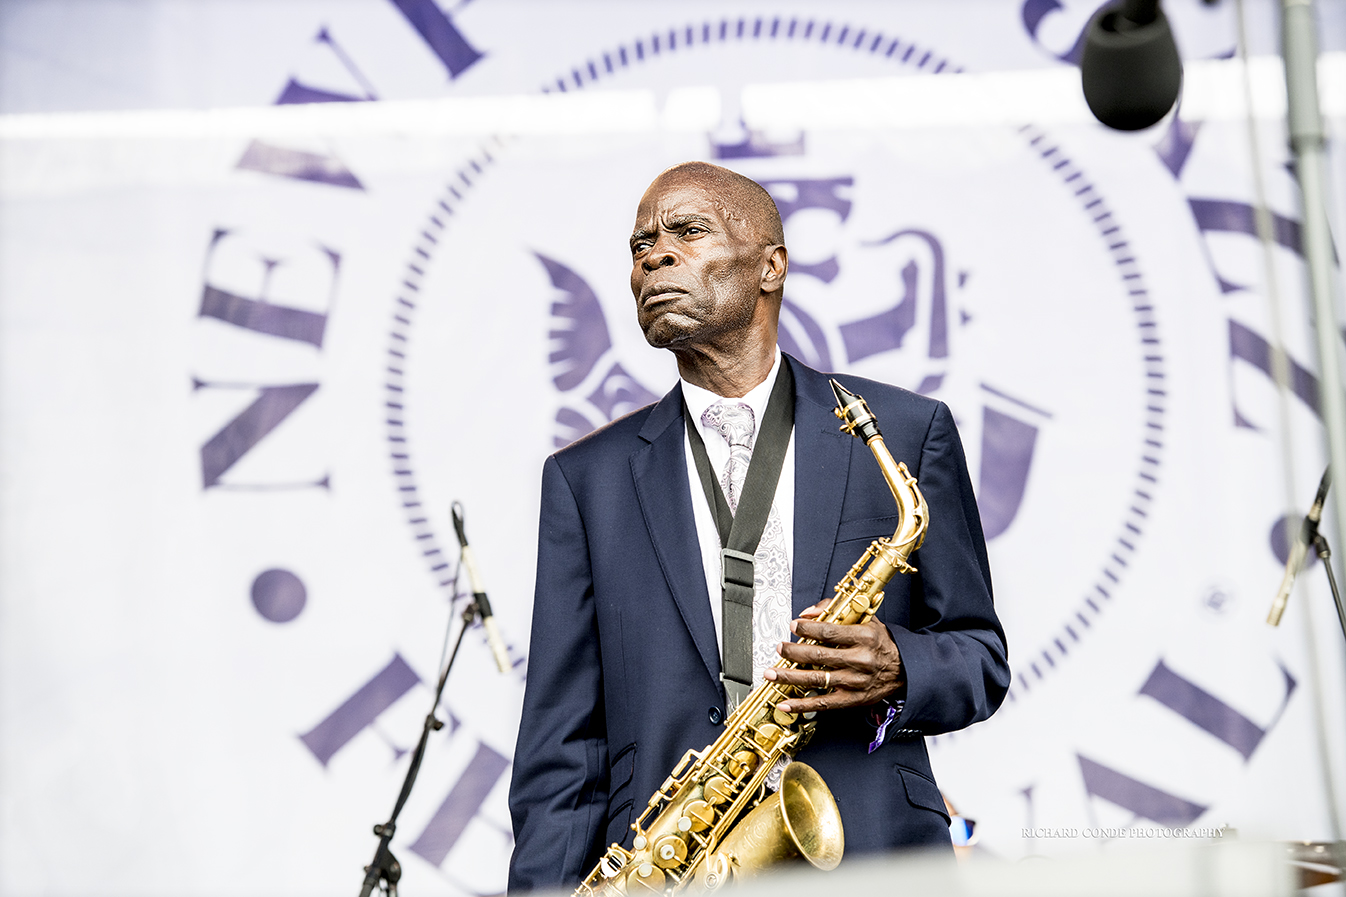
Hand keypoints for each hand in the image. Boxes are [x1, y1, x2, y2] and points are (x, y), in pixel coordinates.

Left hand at [765, 606, 903, 713]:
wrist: (904, 670)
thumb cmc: (881, 643)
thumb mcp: (865, 620)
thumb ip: (835, 611)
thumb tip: (807, 613)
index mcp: (864, 637)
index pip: (830, 632)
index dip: (809, 628)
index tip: (794, 625)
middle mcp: (860, 660)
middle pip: (820, 656)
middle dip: (794, 652)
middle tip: (780, 648)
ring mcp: (855, 682)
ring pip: (817, 679)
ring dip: (790, 677)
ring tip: (771, 674)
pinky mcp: (852, 699)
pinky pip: (823, 703)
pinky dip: (802, 705)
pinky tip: (785, 703)